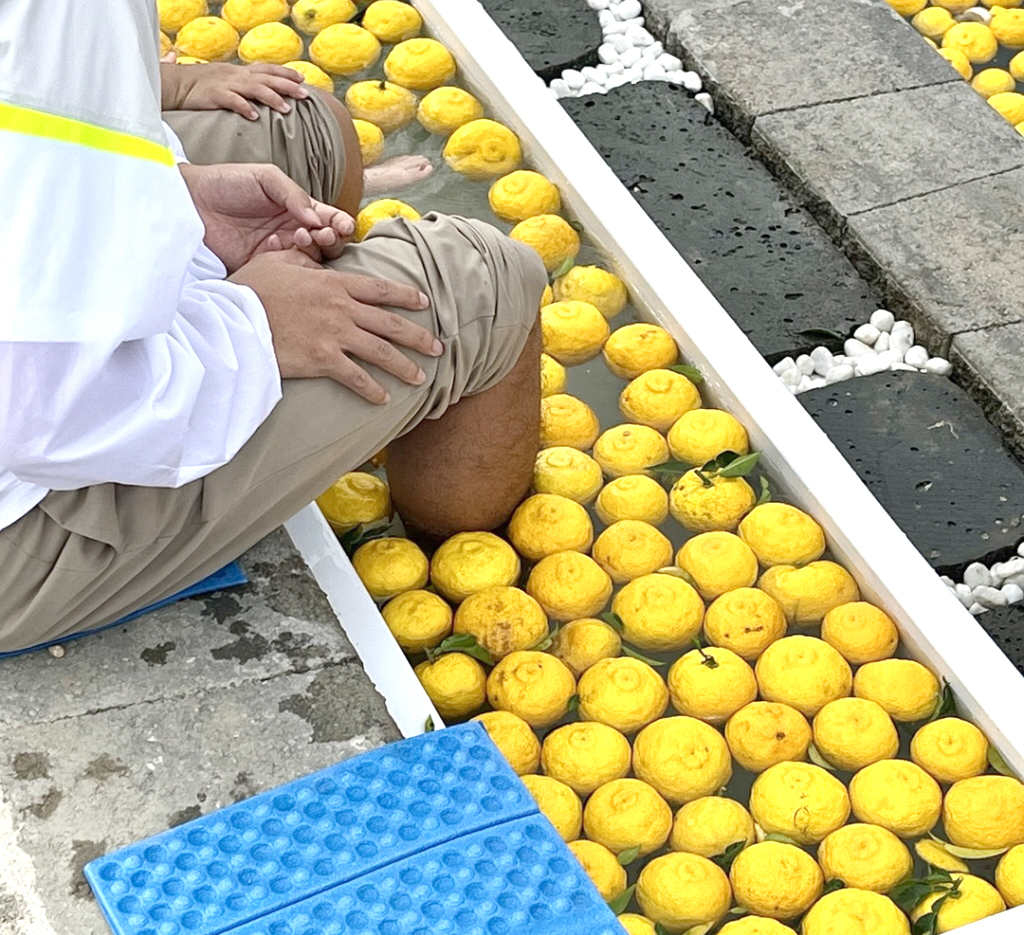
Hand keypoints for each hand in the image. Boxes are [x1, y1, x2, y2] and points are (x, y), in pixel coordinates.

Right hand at [161, 62, 308, 119]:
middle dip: (287, 86)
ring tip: (287, 109)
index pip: (266, 69)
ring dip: (272, 98)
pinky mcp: (214, 95)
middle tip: (305, 95)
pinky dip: (244, 107)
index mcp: (239, 71)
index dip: (285, 73)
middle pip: (266, 78)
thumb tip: (256, 91)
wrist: (174, 83)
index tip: (302, 79)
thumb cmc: (199, 85)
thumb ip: (240, 84)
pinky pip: (232, 101)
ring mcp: (225, 84)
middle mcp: (236, 75)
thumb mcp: (223, 79)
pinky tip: (255, 116)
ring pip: (254, 88)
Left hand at [180, 162, 352, 271]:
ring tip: (297, 237)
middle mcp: (293, 233)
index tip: (343, 225)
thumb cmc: (226, 182)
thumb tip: (317, 218)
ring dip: (312, 250)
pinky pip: (286, 274)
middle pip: (327, 244)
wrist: (189, 202)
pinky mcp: (263, 269)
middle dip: (331, 240)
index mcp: (298, 209)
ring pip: (311, 261)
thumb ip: (293, 193)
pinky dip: (288, 263)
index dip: (342, 224)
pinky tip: (274, 247)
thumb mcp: (265, 177)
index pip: (330, 219)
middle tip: (320, 234)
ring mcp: (279, 253)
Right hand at [229, 251, 443, 403]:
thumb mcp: (276, 262)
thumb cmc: (249, 289)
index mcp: (333, 282)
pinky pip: (356, 377)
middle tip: (438, 347)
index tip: (424, 303)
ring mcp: (334, 334)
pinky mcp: (323, 360)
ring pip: (381, 351)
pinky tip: (384, 399)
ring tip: (421, 377)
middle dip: (418, 336)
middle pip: (390, 322)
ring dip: (405, 366)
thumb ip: (301, 259)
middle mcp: (341, 308)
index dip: (405, 296)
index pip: (379, 289)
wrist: (231, 318)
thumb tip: (310, 256)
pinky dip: (372, 390)